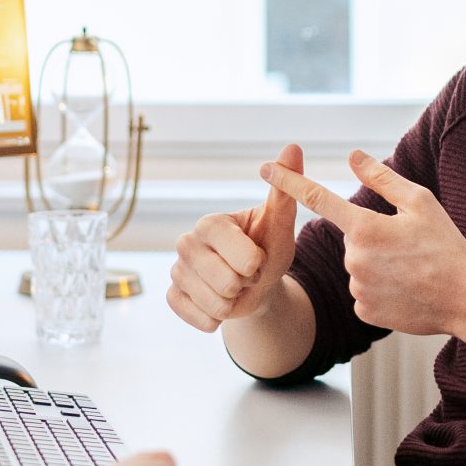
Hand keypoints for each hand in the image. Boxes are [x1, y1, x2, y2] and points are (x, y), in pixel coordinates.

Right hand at [167, 143, 303, 332]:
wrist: (253, 283)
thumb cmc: (267, 248)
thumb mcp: (278, 224)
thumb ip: (284, 189)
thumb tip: (293, 146)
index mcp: (210, 223)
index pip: (244, 259)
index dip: (258, 265)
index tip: (257, 256)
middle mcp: (186, 243)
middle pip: (228, 284)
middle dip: (245, 285)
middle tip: (245, 274)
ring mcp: (176, 271)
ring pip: (216, 305)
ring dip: (234, 303)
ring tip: (234, 287)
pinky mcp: (172, 296)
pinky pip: (200, 318)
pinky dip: (217, 318)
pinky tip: (218, 302)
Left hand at [259, 148, 465, 336]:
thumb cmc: (447, 246)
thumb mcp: (420, 202)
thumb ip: (381, 178)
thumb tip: (353, 156)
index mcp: (365, 227)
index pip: (316, 198)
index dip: (289, 181)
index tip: (266, 169)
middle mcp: (354, 258)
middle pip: (351, 239)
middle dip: (373, 238)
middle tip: (410, 248)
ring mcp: (357, 288)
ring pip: (357, 267)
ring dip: (378, 265)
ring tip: (413, 271)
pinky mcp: (364, 311)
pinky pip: (363, 292)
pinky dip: (381, 289)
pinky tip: (406, 290)